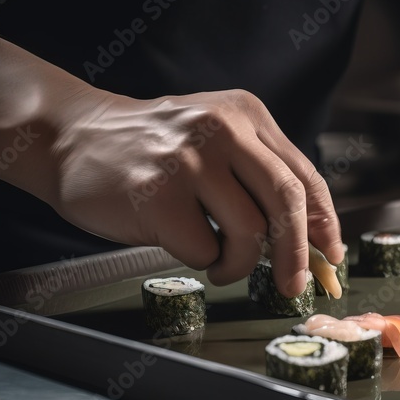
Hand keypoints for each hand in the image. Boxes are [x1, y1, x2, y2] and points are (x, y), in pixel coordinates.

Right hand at [48, 89, 342, 293]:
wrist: (68, 137)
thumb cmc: (150, 151)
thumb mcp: (213, 140)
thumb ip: (258, 175)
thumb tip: (311, 238)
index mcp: (246, 114)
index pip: (303, 176)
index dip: (323, 223)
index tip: (331, 255)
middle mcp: (224, 128)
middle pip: (287, 202)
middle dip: (298, 255)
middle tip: (296, 285)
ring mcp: (190, 160)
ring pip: (250, 232)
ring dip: (241, 264)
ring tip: (220, 264)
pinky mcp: (158, 194)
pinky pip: (203, 249)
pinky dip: (200, 261)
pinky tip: (181, 245)